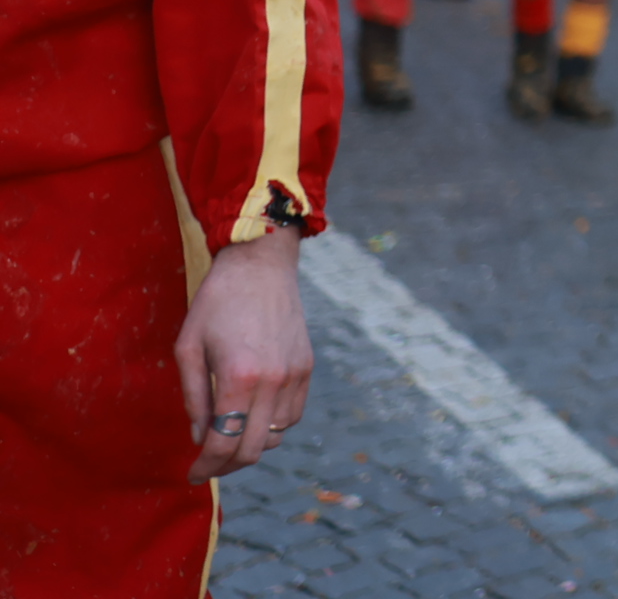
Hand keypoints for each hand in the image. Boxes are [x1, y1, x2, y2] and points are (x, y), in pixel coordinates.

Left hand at [176, 226, 312, 480]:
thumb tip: (200, 437)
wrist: (262, 265)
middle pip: (254, 449)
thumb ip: (194, 398)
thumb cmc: (217, 302)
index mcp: (238, 377)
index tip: (194, 475)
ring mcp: (295, 374)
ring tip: (231, 440)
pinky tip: (255, 417)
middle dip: (227, 465)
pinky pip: (293, 415)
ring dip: (251, 446)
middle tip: (209, 465)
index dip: (206, 466)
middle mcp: (273, 381)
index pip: (223, 442)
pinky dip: (274, 426)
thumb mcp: (188, 348)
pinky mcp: (307, 366)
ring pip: (277, 436)